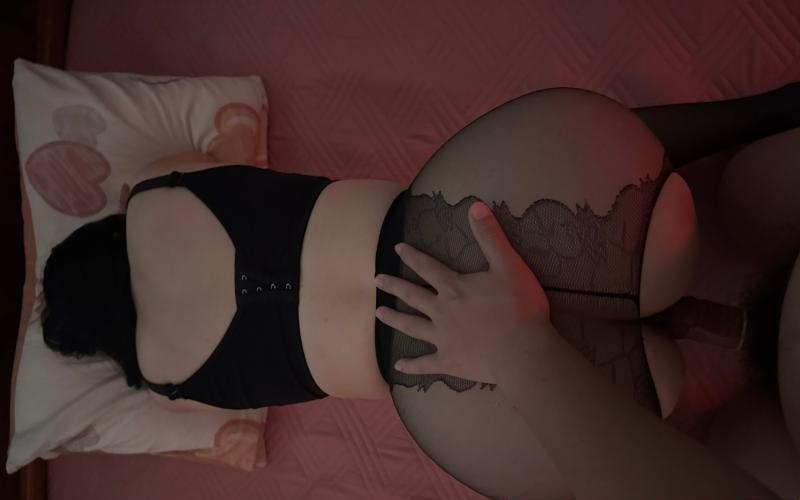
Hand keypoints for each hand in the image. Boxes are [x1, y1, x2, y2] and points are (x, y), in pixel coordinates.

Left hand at [375, 201, 555, 383]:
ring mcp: (443, 338)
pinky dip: (411, 366)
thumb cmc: (519, 307)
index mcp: (454, 287)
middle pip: (412, 295)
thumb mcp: (508, 265)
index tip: (396, 248)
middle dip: (394, 285)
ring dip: (394, 319)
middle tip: (376, 280)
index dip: (412, 256)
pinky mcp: (449, 362)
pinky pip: (425, 364)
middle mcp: (442, 311)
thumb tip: (475, 205)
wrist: (522, 352)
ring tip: (378, 313)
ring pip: (411, 326)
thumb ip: (490, 236)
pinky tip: (398, 367)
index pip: (428, 267)